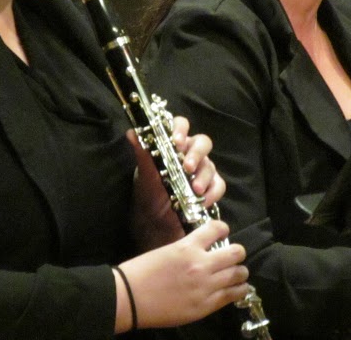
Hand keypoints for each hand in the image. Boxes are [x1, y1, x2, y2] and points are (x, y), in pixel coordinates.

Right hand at [115, 220, 249, 330]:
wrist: (130, 298)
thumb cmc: (141, 272)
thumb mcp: (167, 251)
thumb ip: (187, 250)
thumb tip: (202, 250)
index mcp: (188, 247)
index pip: (217, 229)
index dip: (222, 229)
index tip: (222, 233)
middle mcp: (201, 264)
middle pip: (235, 252)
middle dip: (237, 252)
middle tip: (234, 256)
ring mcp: (205, 286)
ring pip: (238, 274)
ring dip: (240, 272)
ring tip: (239, 274)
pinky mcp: (205, 306)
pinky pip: (231, 296)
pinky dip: (238, 290)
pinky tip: (238, 289)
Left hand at [127, 116, 226, 250]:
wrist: (154, 224)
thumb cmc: (149, 194)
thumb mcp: (144, 175)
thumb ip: (142, 153)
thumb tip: (132, 132)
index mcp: (174, 145)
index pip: (181, 126)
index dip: (181, 129)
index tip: (176, 141)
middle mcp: (191, 154)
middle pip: (203, 142)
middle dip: (196, 154)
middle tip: (187, 167)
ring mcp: (202, 170)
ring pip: (210, 165)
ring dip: (203, 176)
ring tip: (195, 190)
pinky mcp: (211, 188)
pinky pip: (219, 185)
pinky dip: (213, 192)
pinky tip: (203, 201)